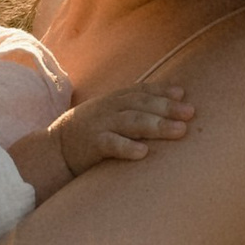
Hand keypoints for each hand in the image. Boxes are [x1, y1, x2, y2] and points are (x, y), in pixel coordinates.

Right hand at [53, 82, 197, 174]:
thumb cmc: (89, 133)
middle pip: (141, 105)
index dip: (161, 91)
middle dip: (167, 107)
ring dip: (157, 126)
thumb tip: (166, 109)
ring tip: (179, 131)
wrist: (54, 150)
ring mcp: (100, 125)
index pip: (140, 91)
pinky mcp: (92, 145)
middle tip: (190, 113)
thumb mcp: (108, 115)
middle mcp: (108, 109)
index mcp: (114, 100)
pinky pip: (111, 144)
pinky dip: (127, 147)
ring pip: (132, 122)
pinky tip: (144, 153)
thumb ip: (131, 110)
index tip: (183, 94)